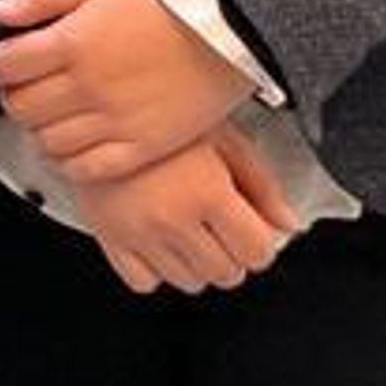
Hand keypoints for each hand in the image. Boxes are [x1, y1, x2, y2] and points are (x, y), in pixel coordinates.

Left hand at [0, 0, 253, 182]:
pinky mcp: (141, 147)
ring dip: (40, 128)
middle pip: (20, 107)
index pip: (4, 66)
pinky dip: (68, 160)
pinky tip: (73, 140)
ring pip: (46, 141)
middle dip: (15, 95)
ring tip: (53, 112)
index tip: (2, 61)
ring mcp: (115, 121)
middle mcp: (88, 86)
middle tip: (27, 86)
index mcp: (72, 42)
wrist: (228, 28)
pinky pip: (85, 169)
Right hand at [75, 127, 297, 296]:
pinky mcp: (108, 237)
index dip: (259, 242)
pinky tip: (159, 239)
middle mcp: (173, 218)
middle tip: (219, 226)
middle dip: (231, 254)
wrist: (97, 103)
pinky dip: (155, 269)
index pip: (257, 253)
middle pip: (226, 273)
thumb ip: (261, 183)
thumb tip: (288, 224)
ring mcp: (139, 232)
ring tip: (189, 228)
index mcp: (207, 192)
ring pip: (189, 282)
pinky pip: (143, 281)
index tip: (250, 230)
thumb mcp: (222, 136)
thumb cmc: (163, 112)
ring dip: (196, 263)